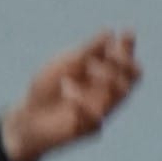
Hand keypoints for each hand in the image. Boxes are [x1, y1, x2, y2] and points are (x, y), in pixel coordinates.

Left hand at [1, 29, 140, 160]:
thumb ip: (87, 51)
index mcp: (101, 70)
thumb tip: (108, 33)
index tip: (126, 32)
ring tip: (90, 70)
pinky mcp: (93, 127)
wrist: (27, 118)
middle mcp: (107, 89)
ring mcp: (103, 109)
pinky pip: (97, 115)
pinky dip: (82, 102)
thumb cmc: (45, 88)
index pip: (123, 57)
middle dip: (126, 62)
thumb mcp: (63, 65)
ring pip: (123, 92)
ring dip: (109, 78)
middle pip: (134, 75)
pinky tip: (69, 97)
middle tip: (112, 55)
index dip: (128, 45)